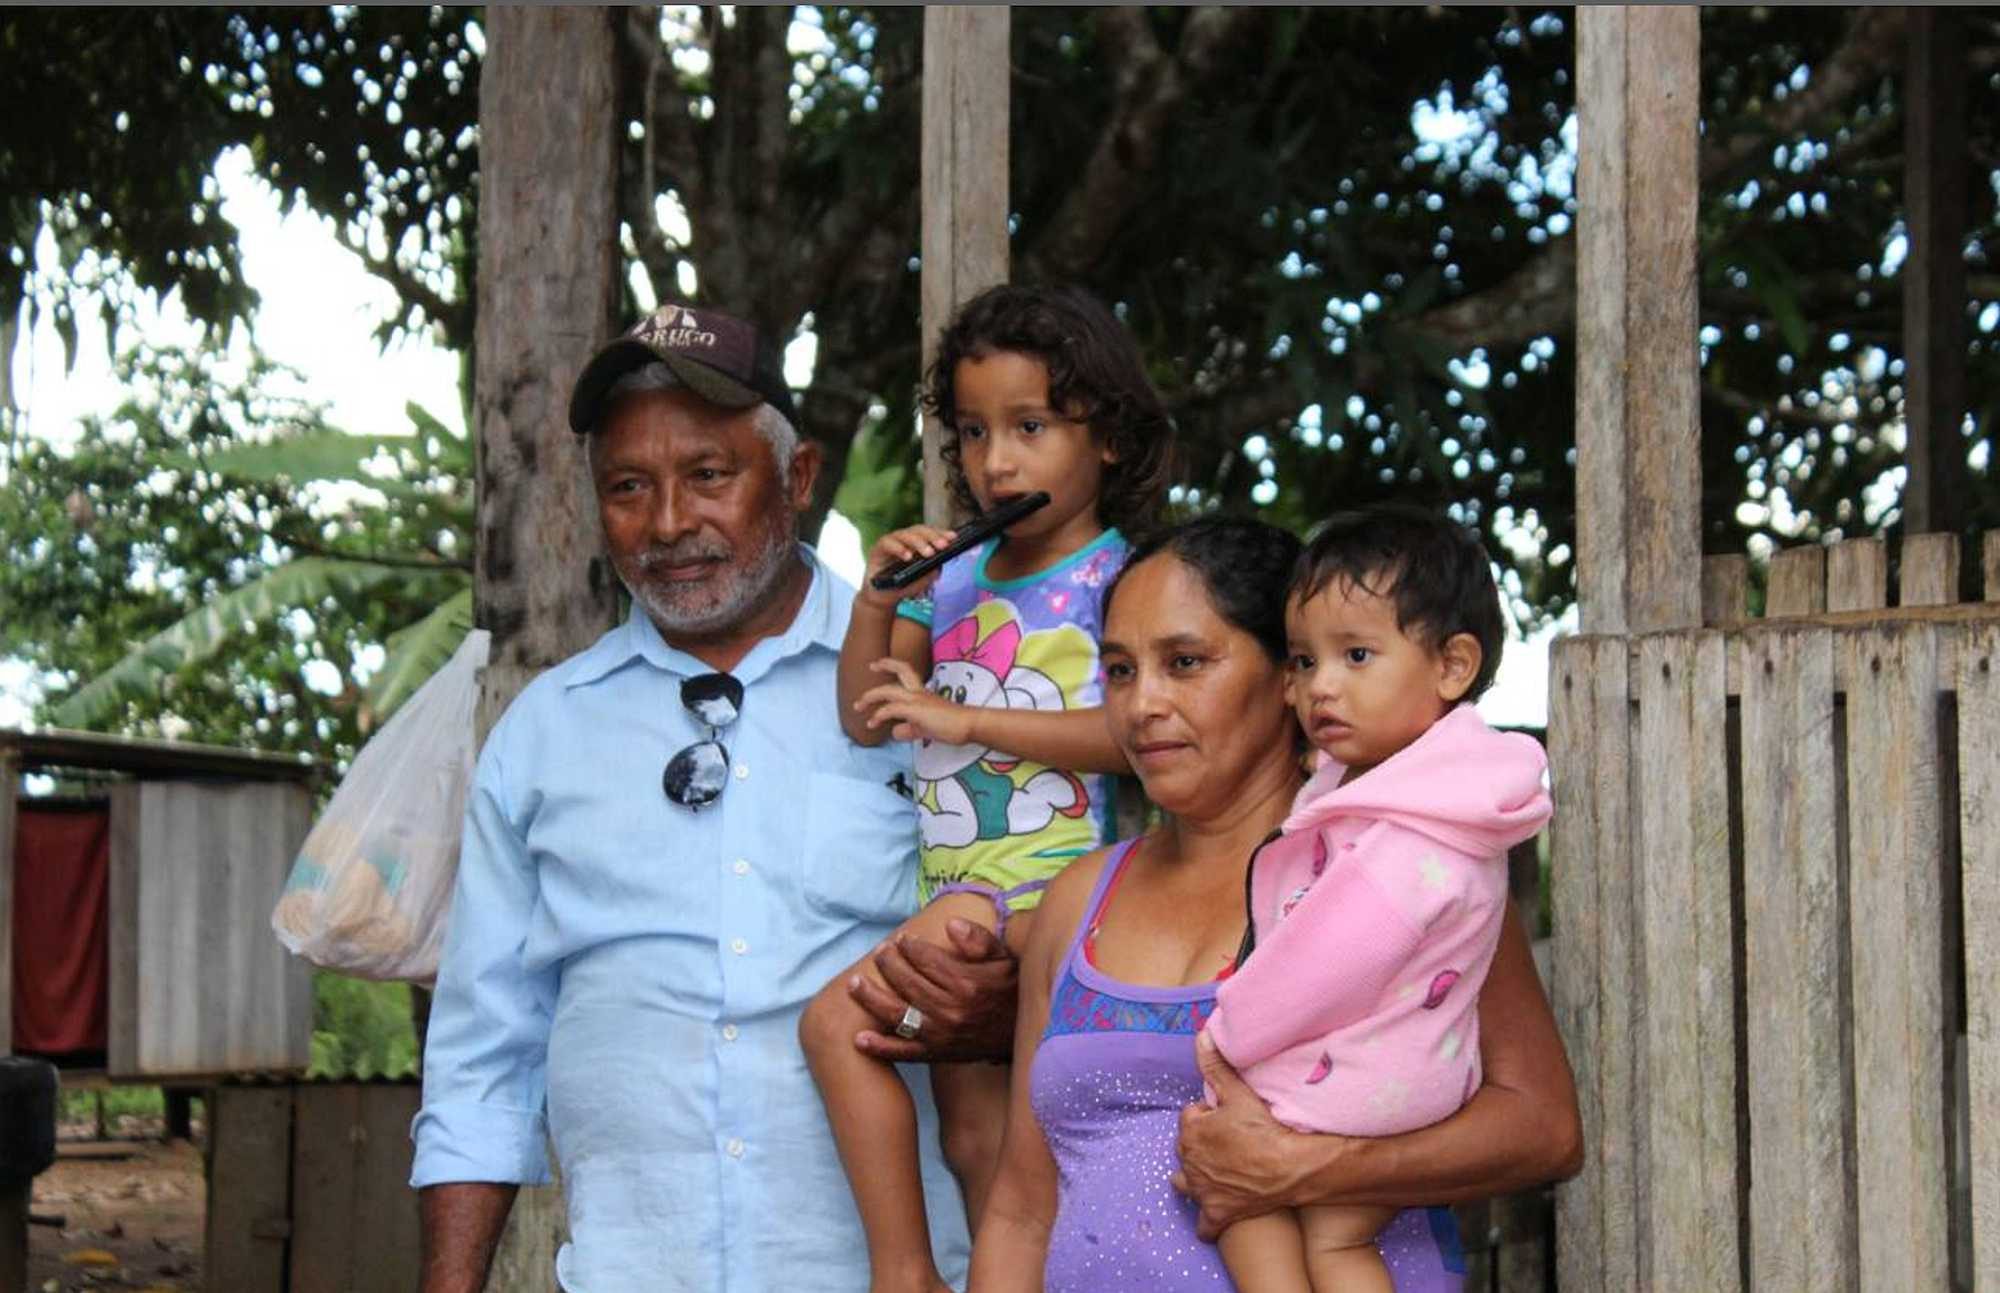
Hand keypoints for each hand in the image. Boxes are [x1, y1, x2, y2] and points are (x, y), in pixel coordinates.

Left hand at [848, 917, 1018, 1062]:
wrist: (1025, 1036)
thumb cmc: (1012, 990)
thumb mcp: (1005, 958)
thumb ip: (979, 939)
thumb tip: (950, 924)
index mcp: (967, 984)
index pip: (926, 960)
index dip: (909, 947)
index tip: (902, 939)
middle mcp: (951, 1011)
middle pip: (907, 983)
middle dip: (888, 964)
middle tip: (879, 952)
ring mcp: (941, 1035)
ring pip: (897, 1015)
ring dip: (871, 999)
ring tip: (854, 984)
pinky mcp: (937, 1054)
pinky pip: (904, 1052)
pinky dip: (880, 1048)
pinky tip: (859, 1039)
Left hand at [856, 658, 975, 745]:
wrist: (968, 725)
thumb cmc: (952, 726)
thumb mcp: (925, 728)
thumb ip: (910, 728)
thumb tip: (895, 731)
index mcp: (922, 693)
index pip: (907, 672)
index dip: (891, 665)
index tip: (878, 664)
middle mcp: (919, 692)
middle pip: (900, 670)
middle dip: (883, 666)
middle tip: (870, 667)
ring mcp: (917, 699)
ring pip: (888, 691)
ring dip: (870, 697)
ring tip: (858, 707)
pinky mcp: (915, 710)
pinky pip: (891, 709)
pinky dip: (879, 715)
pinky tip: (873, 723)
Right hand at [859, 523, 957, 608]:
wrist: (883, 598)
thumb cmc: (904, 585)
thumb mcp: (922, 580)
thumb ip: (931, 571)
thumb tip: (940, 562)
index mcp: (917, 543)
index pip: (930, 533)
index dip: (941, 533)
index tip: (953, 538)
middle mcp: (904, 539)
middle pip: (919, 530)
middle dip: (933, 537)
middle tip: (943, 545)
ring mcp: (891, 542)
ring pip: (905, 534)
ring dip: (918, 542)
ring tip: (928, 553)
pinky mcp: (877, 549)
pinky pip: (887, 543)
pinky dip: (898, 548)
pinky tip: (908, 556)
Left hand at [1172, 1032, 1330, 1239]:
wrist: (1292, 1167)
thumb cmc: (1265, 1128)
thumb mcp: (1238, 1091)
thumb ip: (1215, 1064)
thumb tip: (1200, 1035)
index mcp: (1191, 1130)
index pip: (1191, 1117)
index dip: (1209, 1115)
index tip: (1227, 1116)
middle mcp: (1189, 1162)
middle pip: (1188, 1148)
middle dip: (1202, 1143)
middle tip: (1229, 1140)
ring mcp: (1202, 1190)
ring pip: (1185, 1183)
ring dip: (1195, 1178)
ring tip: (1214, 1172)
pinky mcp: (1218, 1214)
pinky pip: (1204, 1225)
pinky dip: (1208, 1221)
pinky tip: (1217, 1214)